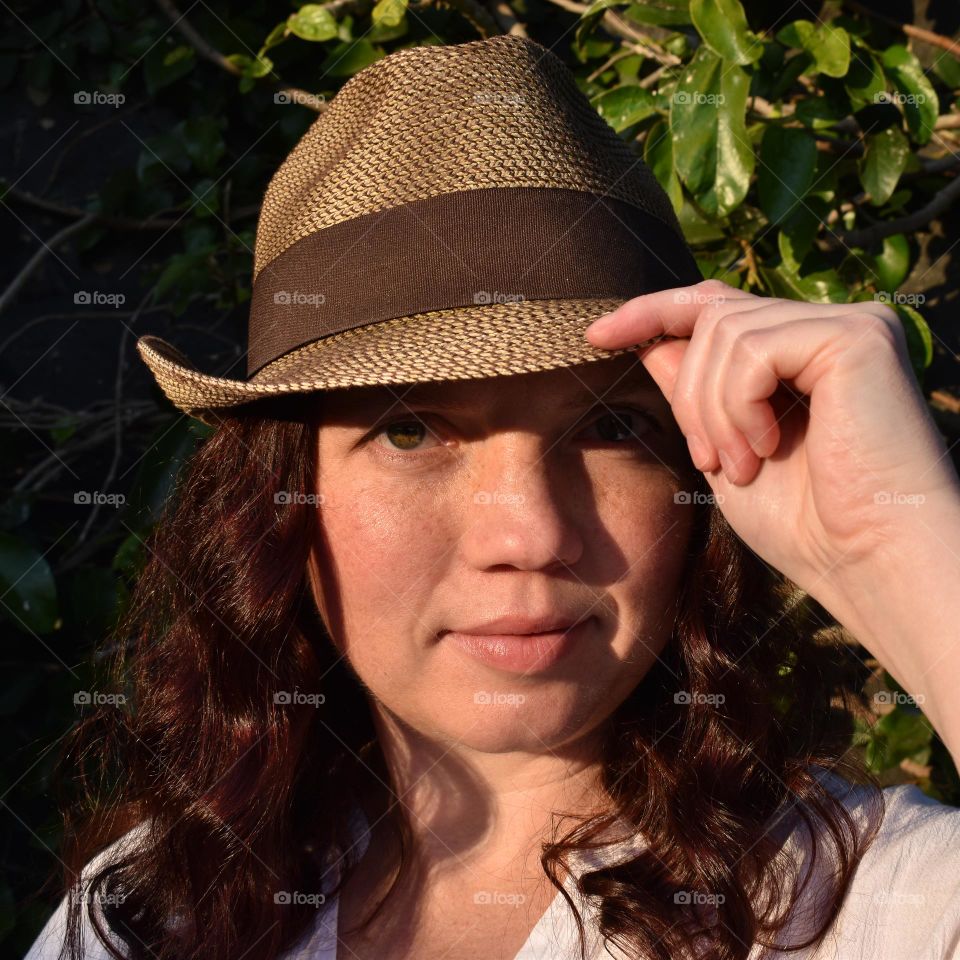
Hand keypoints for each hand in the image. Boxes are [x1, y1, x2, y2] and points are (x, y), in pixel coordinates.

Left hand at [584, 278, 959, 604]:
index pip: (715, 305)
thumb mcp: (724, 449)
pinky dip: (739, 406)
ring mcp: (848, 324)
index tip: (595, 334)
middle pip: (711, 317)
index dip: (651, 312)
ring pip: (723, 333)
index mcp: (803, 351)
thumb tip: (650, 340)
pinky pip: (753, 349)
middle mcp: (830, 325)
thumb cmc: (805, 524)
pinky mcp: (857, 336)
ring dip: (712, 411)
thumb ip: (694, 391)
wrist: (868, 563)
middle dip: (688, 394)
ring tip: (741, 467)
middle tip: (709, 461)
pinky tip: (767, 450)